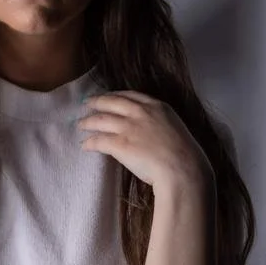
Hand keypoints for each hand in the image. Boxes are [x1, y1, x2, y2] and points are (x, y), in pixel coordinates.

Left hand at [77, 91, 210, 190]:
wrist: (183, 169)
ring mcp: (128, 127)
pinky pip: (98, 141)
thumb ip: (160, 123)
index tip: (107, 97)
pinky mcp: (119, 144)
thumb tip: (150, 130)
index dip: (115, 95)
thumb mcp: (175, 128)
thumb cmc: (185, 154)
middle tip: (86, 103)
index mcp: (157, 106)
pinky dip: (89, 143)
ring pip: (100, 120)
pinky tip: (84, 145)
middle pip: (111, 102)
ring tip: (80, 125)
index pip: (130, 95)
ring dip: (88, 122)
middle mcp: (140, 112)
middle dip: (97, 102)